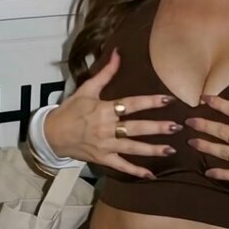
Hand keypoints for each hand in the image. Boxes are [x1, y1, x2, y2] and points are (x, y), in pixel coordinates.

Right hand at [44, 48, 179, 178]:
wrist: (52, 134)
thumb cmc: (70, 110)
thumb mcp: (86, 89)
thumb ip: (105, 73)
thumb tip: (117, 53)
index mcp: (104, 109)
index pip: (132, 104)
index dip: (151, 102)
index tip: (168, 100)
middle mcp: (107, 127)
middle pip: (136, 127)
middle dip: (157, 128)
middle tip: (176, 127)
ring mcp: (105, 145)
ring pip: (132, 147)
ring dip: (152, 150)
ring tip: (171, 150)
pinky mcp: (102, 158)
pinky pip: (121, 166)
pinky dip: (135, 171)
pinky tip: (150, 175)